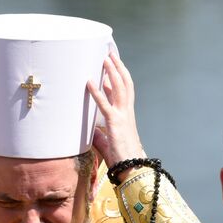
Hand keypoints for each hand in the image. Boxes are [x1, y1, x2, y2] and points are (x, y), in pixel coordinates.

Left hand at [87, 52, 145, 169]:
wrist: (133, 169)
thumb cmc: (123, 159)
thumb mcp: (108, 144)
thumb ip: (100, 136)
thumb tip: (91, 131)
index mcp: (127, 116)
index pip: (124, 91)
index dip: (119, 76)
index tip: (112, 65)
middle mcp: (127, 112)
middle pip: (124, 83)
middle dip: (117, 67)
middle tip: (109, 53)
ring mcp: (122, 116)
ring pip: (119, 88)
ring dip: (111, 71)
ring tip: (104, 58)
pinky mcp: (115, 123)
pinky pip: (105, 105)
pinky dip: (97, 92)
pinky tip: (89, 82)